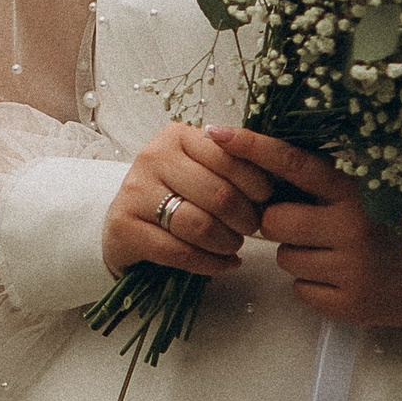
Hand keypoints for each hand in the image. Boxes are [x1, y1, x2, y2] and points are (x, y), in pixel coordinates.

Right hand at [102, 122, 273, 281]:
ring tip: (234, 246)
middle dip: (245, 219)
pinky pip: (179, 252)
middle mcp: (152, 157)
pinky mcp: (123, 228)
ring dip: (227, 243)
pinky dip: (210, 264)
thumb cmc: (175, 195)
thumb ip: (232, 164)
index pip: (228, 156)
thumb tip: (277, 171)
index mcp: (177, 136)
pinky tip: (223, 264)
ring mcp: (134, 192)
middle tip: (251, 229)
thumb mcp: (201, 169)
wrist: (125, 224)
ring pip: (199, 225)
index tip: (264, 200)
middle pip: (218, 194)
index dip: (256, 183)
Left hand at [239, 130, 401, 329]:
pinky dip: (313, 286)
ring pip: (284, 259)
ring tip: (337, 253)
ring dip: (299, 256)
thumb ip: (329, 180)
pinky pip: (300, 291)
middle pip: (273, 221)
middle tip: (310, 225)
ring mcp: (350, 269)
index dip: (253, 147)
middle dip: (280, 223)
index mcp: (355, 190)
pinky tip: (343, 278)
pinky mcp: (349, 305)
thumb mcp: (374, 189)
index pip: (293, 163)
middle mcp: (351, 226)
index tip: (216, 133)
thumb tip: (268, 164)